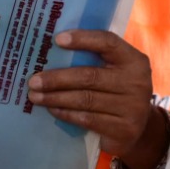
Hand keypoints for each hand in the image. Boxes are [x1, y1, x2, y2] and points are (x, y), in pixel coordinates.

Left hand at [28, 30, 160, 162]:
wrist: (137, 127)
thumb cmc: (115, 91)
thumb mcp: (112, 71)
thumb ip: (91, 59)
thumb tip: (48, 50)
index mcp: (134, 61)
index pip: (108, 43)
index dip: (83, 39)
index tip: (57, 39)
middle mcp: (137, 82)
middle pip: (89, 76)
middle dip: (56, 78)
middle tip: (32, 81)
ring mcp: (132, 107)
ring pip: (85, 99)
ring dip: (54, 98)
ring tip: (34, 96)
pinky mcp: (124, 129)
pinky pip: (87, 119)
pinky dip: (65, 113)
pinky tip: (51, 109)